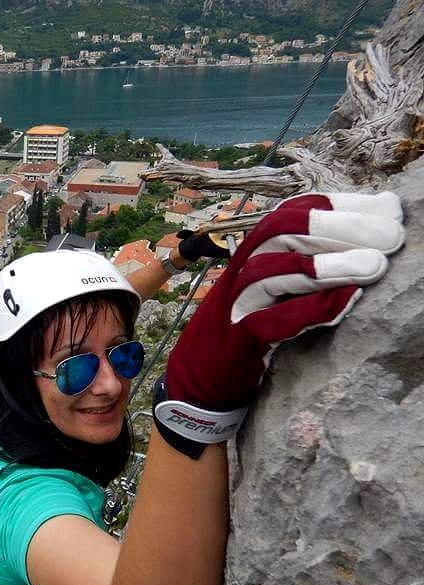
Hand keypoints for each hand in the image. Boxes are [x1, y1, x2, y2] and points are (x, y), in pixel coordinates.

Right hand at [154, 192, 403, 457]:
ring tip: (375, 265)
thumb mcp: (278, 286)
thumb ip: (311, 262)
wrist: (196, 375)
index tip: (390, 210)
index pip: (298, 210)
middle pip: (285, 229)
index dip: (345, 206)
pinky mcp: (236, 340)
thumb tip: (372, 241)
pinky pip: (270, 320)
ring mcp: (236, 302)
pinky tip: (346, 301)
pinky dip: (309, 309)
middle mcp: (242, 268)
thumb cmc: (248, 327)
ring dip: (327, 265)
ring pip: (273, 270)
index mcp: (255, 250)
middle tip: (392, 236)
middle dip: (342, 227)